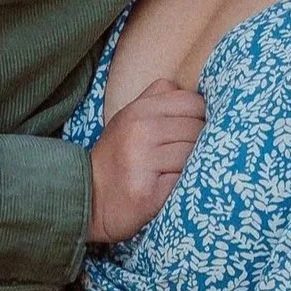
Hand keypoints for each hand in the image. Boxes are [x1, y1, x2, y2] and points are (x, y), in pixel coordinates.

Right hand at [87, 78, 204, 241]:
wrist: (91, 197)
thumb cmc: (118, 156)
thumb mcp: (130, 117)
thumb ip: (159, 98)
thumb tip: (199, 94)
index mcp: (138, 110)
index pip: (192, 102)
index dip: (199, 117)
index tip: (190, 131)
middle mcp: (140, 131)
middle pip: (197, 129)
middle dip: (199, 143)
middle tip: (184, 156)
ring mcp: (142, 161)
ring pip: (193, 154)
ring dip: (193, 165)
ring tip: (178, 171)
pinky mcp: (148, 192)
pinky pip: (185, 181)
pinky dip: (186, 184)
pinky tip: (173, 186)